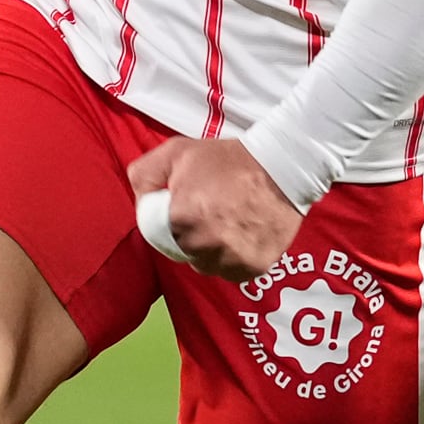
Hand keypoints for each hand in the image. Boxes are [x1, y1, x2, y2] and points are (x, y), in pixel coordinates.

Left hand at [127, 136, 305, 282]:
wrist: (282, 167)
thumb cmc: (227, 159)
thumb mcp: (176, 152)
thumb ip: (144, 176)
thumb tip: (141, 202)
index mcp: (180, 219)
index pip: (156, 235)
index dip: (168, 218)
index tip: (184, 205)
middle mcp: (203, 246)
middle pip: (182, 250)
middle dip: (189, 233)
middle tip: (209, 210)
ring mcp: (229, 260)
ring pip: (206, 264)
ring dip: (210, 249)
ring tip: (227, 221)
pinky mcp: (252, 268)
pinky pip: (231, 271)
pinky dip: (233, 257)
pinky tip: (242, 233)